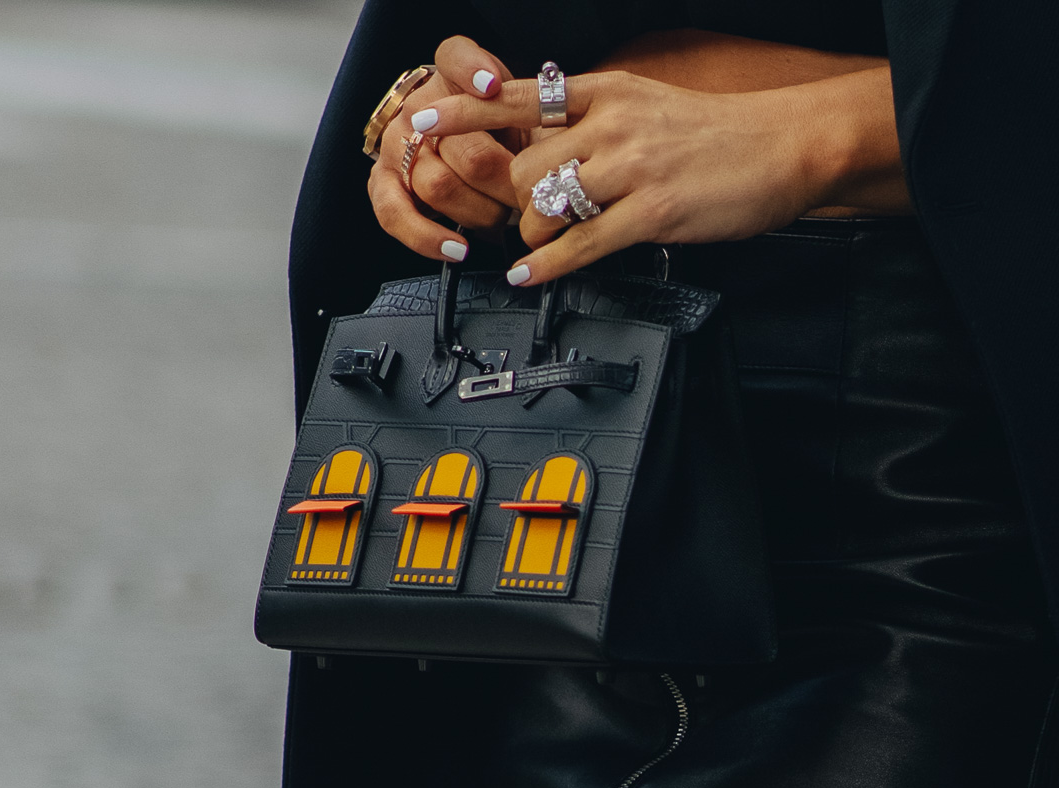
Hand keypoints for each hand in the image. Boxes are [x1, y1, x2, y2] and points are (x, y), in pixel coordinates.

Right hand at [367, 36, 520, 261]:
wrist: (451, 148)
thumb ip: (535, 110)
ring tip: (502, 219)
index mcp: (451, 77)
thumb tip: (542, 144)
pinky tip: (458, 249)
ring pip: (440, 188)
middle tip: (530, 200)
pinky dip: (429, 239)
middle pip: (469, 151)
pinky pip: (395, 216)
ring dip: (480, 214)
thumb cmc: (495, 133)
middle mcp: (417, 109)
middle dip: (507, 185)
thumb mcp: (521, 110)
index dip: (473, 72)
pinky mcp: (381, 184)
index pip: (456, 58)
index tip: (493, 88)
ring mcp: (395, 147)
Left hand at [410, 66, 906, 282]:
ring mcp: (631, 168)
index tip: (420, 119)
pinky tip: (529, 277)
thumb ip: (590, 119)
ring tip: (541, 245)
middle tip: (520, 220)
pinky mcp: (652, 212)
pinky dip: (546, 267)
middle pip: (521, 169)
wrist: (785, 145)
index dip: (461, 109)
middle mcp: (611, 124)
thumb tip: (541, 141)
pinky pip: (579, 245)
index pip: (516, 96)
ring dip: (532, 235)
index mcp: (605, 92)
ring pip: (544, 208)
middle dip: (511, 204)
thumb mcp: (644, 104)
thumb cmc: (713, 133)